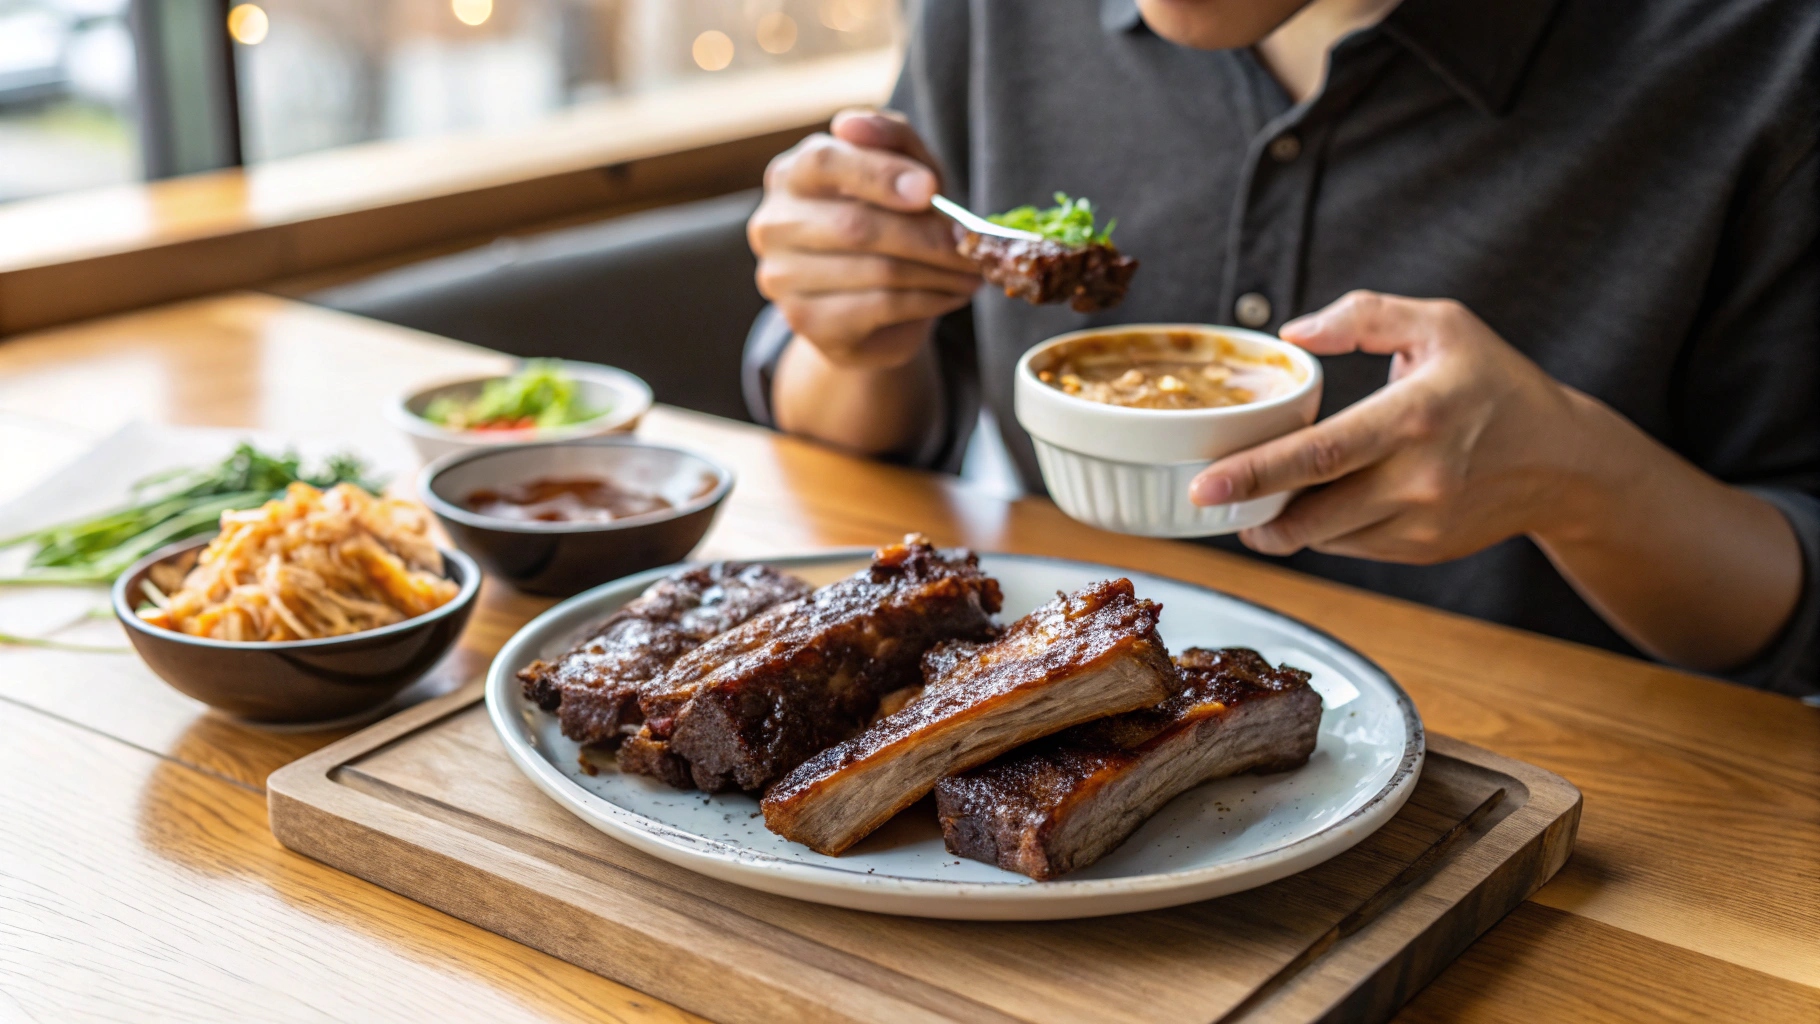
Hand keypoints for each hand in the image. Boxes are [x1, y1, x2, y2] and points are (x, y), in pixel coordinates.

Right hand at [748, 109, 980, 368]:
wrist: (871, 309)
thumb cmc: (889, 223)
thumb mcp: (903, 172)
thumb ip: (890, 139)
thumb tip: (850, 123)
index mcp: (791, 174)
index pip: (825, 163)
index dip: (879, 175)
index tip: (930, 189)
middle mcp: (774, 223)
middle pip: (856, 225)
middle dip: (927, 235)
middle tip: (973, 244)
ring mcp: (782, 277)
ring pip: (875, 270)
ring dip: (939, 272)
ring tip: (974, 271)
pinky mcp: (805, 321)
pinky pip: (879, 307)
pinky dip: (929, 300)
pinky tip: (952, 295)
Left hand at [1189, 291, 1585, 562]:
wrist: (1563, 460)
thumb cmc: (1495, 383)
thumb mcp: (1441, 325)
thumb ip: (1364, 316)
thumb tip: (1294, 334)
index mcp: (1415, 416)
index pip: (1321, 454)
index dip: (1257, 472)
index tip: (1207, 484)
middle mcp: (1418, 478)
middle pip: (1312, 511)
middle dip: (1249, 514)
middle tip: (1203, 502)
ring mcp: (1420, 522)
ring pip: (1325, 537)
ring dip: (1280, 526)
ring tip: (1252, 503)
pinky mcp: (1420, 550)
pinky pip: (1350, 545)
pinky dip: (1321, 529)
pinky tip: (1313, 503)